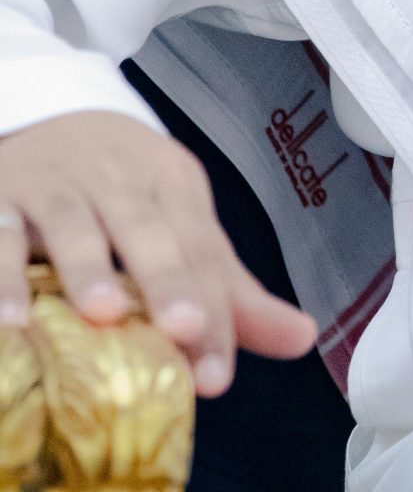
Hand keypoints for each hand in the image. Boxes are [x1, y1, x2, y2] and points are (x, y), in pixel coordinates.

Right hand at [0, 111, 317, 393]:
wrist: (45, 116)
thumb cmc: (125, 189)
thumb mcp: (181, 224)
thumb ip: (230, 290)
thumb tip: (302, 339)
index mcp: (171, 184)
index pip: (201, 249)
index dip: (214, 310)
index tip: (217, 375)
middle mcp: (116, 176)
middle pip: (147, 227)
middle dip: (167, 279)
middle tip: (184, 331)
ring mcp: (53, 182)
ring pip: (73, 220)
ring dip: (87, 267)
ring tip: (104, 314)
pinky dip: (2, 274)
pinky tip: (11, 322)